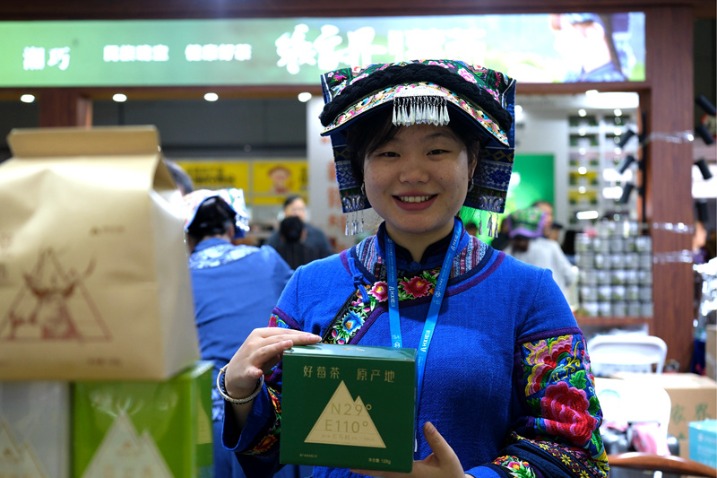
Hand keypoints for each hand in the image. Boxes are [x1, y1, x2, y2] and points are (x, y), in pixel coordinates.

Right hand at [224, 327, 320, 397]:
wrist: (233, 377)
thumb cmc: (256, 361)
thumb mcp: (269, 352)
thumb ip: (282, 347)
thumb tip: (300, 345)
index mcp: (261, 334)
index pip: (283, 332)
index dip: (299, 334)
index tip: (315, 337)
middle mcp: (255, 342)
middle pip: (278, 338)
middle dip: (297, 338)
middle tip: (313, 339)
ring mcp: (249, 356)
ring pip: (265, 349)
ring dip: (277, 347)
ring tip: (290, 344)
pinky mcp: (245, 371)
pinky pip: (251, 371)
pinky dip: (254, 371)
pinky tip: (258, 372)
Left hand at [352, 422, 467, 477]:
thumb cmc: (451, 474)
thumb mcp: (448, 457)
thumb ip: (436, 441)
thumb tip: (426, 424)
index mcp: (410, 473)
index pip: (385, 470)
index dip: (368, 467)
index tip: (353, 463)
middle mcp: (402, 477)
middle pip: (378, 471)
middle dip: (363, 463)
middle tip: (348, 452)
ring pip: (382, 472)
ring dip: (370, 463)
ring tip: (357, 449)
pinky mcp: (405, 476)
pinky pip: (388, 470)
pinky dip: (379, 463)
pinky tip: (374, 452)